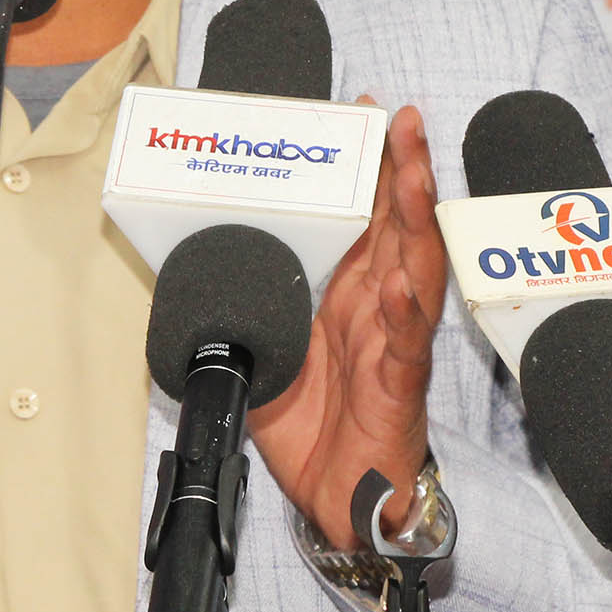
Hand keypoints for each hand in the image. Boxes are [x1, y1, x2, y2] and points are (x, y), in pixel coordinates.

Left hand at [248, 102, 446, 547]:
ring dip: (416, 220)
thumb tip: (193, 251)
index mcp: (352, 289)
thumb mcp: (267, 343)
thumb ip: (247, 296)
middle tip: (402, 119)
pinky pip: (405, 344)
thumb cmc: (312, 421)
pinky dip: (405, 311)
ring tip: (414, 174)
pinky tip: (404, 282)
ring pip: (417, 270)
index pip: (368, 214)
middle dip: (404, 169)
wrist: (334, 499)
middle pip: (401, 225)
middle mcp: (381, 305)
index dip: (371, 164)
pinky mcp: (399, 386)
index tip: (366, 113)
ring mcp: (395, 342)